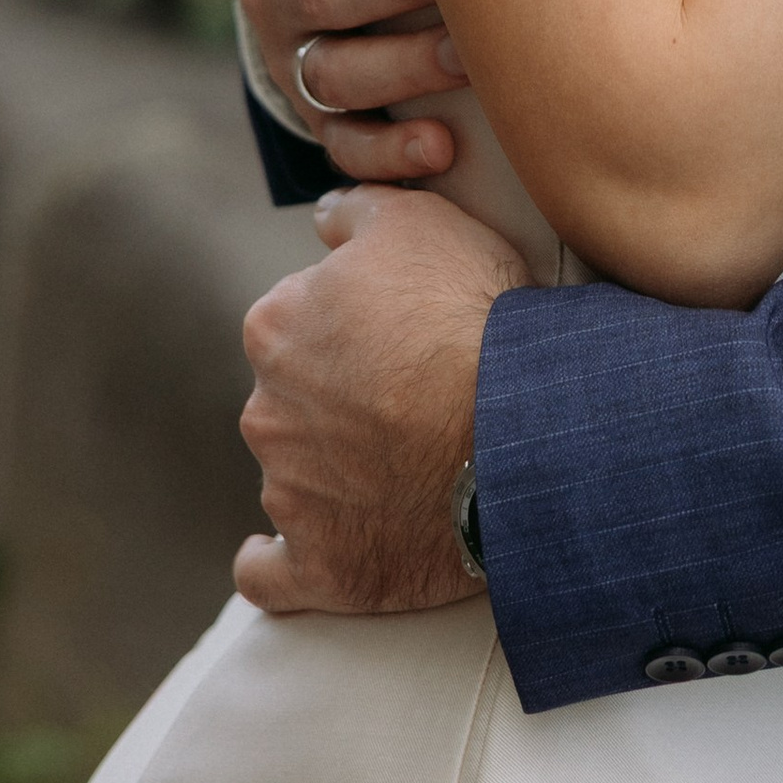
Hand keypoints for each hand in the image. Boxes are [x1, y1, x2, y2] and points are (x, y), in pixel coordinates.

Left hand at [236, 188, 527, 615]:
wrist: (515, 430)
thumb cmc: (469, 317)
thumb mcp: (420, 220)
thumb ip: (355, 210)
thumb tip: (327, 216)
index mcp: (276, 328)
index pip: (299, 320)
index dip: (353, 323)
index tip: (399, 334)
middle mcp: (266, 411)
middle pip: (294, 399)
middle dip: (339, 398)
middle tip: (413, 398)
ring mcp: (288, 494)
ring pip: (294, 475)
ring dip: (334, 471)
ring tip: (409, 467)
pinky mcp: (319, 566)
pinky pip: (273, 572)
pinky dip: (284, 562)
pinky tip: (307, 548)